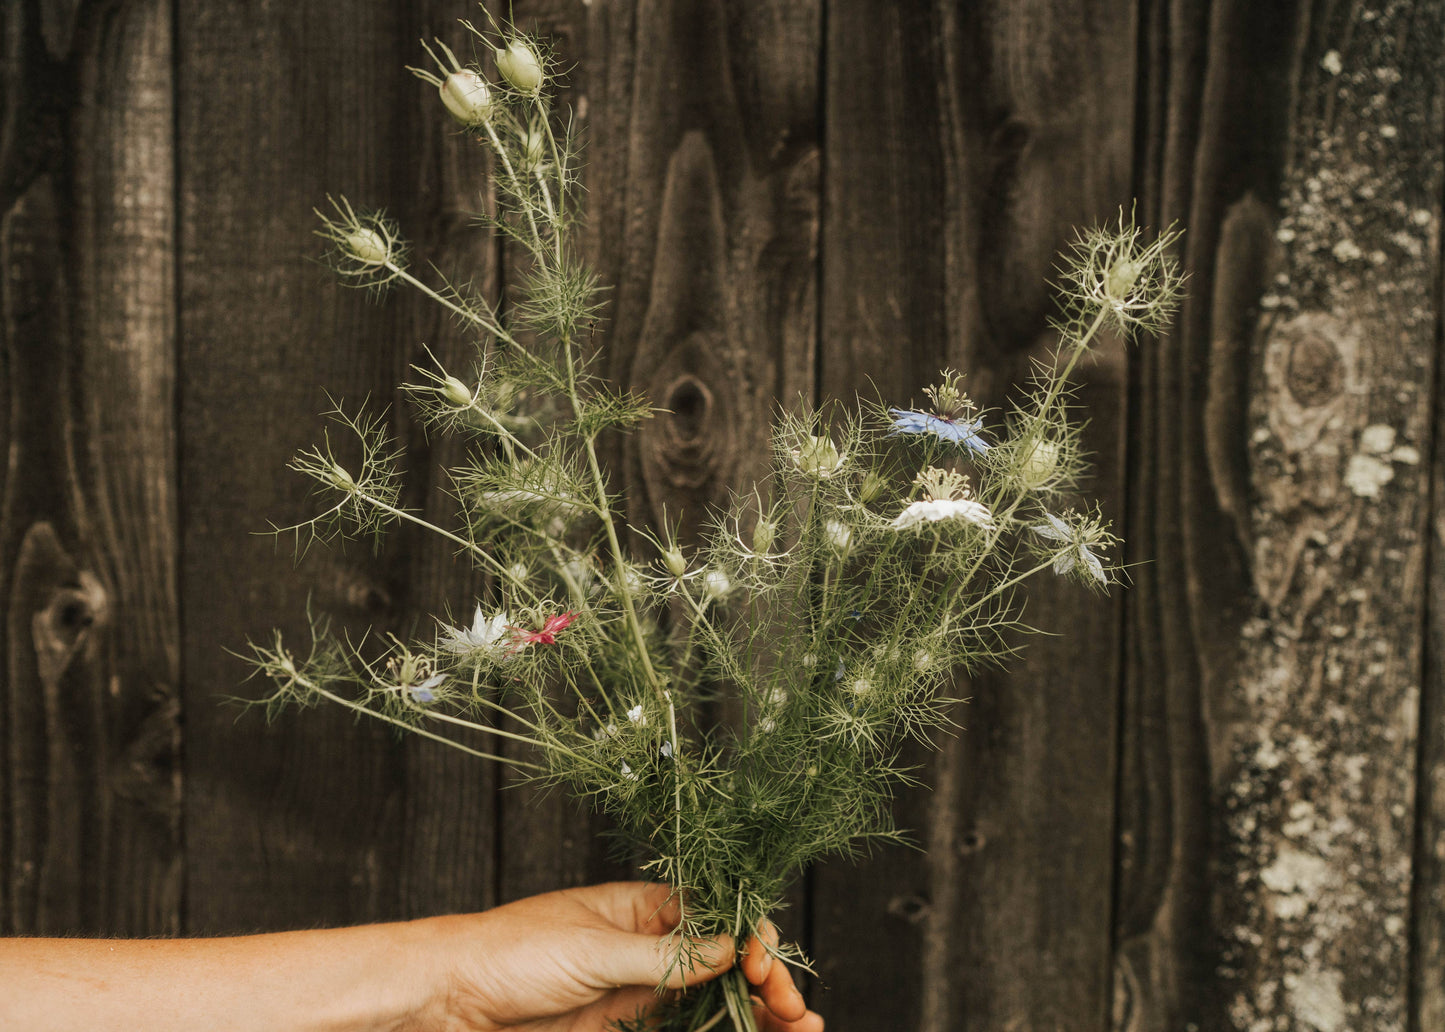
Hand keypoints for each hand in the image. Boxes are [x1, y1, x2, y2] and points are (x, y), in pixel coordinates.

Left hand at [411, 881, 822, 1030]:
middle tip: (794, 1010)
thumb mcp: (592, 948)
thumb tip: (730, 946)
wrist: (448, 1000)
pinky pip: (688, 1030)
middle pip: (728, 964)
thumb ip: (666, 955)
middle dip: (769, 984)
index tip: (764, 964)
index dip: (750, 938)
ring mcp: (643, 993)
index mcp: (643, 908)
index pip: (717, 916)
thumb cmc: (508, 952)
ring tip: (800, 1026)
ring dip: (760, 1013)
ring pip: (718, 1003)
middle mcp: (652, 948)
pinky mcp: (628, 1029)